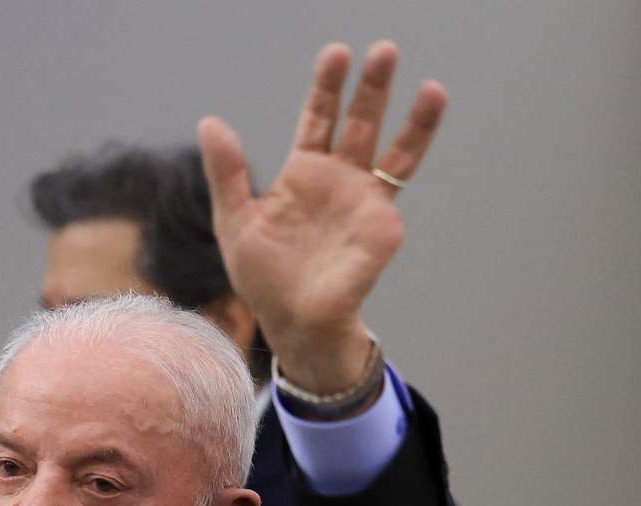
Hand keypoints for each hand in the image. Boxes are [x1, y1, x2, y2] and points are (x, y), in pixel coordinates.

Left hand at [197, 41, 445, 393]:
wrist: (292, 321)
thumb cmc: (264, 277)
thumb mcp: (235, 220)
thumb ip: (227, 172)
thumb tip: (210, 122)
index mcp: (303, 174)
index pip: (318, 119)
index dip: (327, 88)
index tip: (337, 54)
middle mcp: (339, 181)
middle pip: (359, 123)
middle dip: (371, 88)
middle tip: (384, 49)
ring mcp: (365, 201)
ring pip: (392, 149)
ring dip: (411, 118)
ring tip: (430, 85)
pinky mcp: (381, 224)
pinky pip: (399, 184)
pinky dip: (418, 151)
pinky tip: (426, 128)